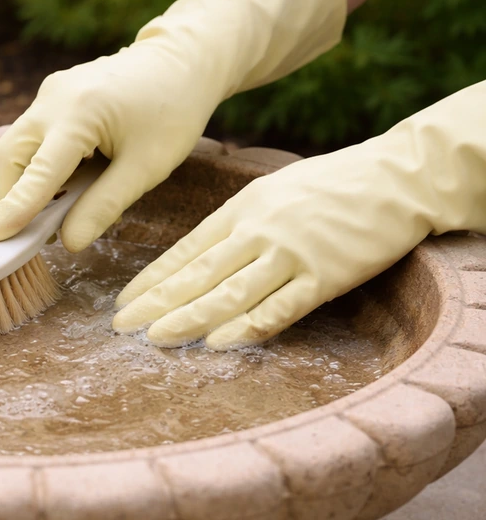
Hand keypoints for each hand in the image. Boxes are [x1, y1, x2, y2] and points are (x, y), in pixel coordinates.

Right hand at [0, 0, 347, 251]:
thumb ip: (104, 206)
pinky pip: (32, 136)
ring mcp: (50, 93)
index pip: (38, 174)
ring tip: (67, 203)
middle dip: (14, 197)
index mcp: (79, 114)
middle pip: (9, 158)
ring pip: (16, 147)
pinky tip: (73, 178)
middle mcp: (53, 99)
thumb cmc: (174, 111)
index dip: (15, 209)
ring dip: (28, 182)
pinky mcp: (53, 95)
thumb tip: (68, 242)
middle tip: (39, 230)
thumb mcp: (146, 168)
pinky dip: (41, 165)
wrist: (184, 59)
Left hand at [112, 81, 485, 349]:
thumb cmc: (331, 186)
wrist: (399, 177)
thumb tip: (197, 258)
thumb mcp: (271, 193)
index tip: (123, 304)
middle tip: (120, 327)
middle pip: (196, 274)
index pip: (185, 251)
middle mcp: (258, 231)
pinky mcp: (324, 277)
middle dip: (154, 303)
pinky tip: (216, 341)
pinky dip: (244, 326)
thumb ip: (237, 225)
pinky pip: (277, 308)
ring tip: (155, 338)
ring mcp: (290, 254)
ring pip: (228, 293)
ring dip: (187, 318)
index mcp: (241, 209)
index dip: (151, 281)